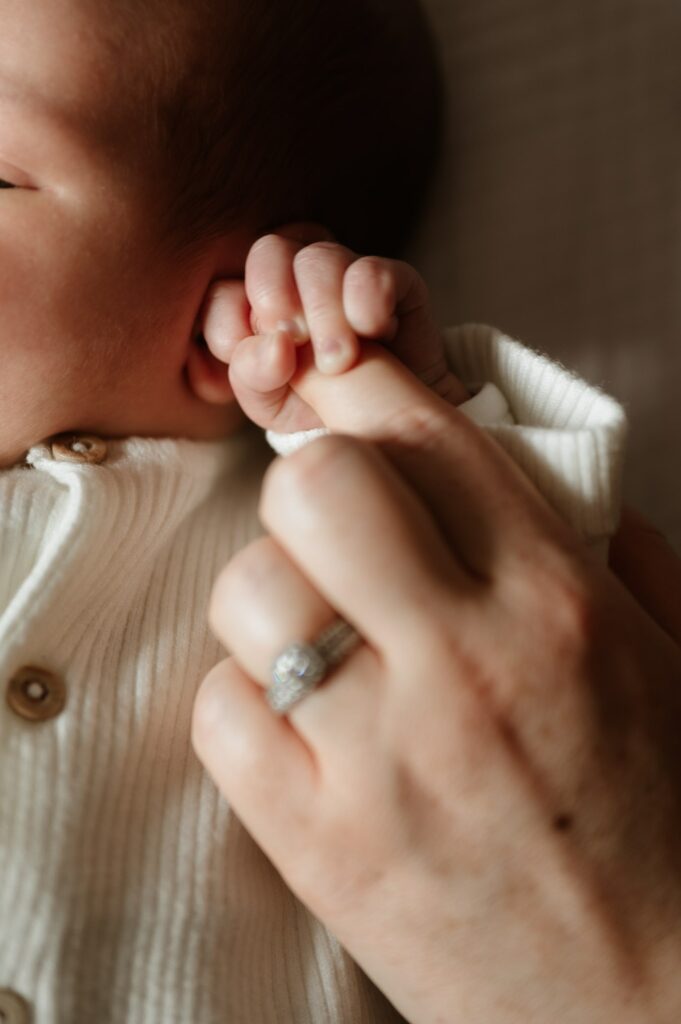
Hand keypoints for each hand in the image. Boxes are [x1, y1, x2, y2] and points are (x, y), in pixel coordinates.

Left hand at [192, 345, 680, 1022]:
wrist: (654, 1004)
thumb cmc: (670, 823)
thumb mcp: (671, 657)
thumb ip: (606, 548)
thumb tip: (529, 465)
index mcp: (557, 601)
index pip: (416, 431)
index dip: (358, 388)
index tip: (338, 396)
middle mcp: (463, 663)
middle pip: (310, 485)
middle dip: (311, 487)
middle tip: (338, 532)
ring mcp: (380, 760)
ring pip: (247, 591)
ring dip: (272, 599)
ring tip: (322, 641)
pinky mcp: (318, 846)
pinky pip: (219, 711)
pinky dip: (245, 702)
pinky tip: (302, 728)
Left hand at [200, 223, 467, 432]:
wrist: (391, 426)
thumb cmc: (323, 409)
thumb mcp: (275, 405)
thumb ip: (253, 378)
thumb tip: (272, 346)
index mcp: (256, 307)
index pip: (223, 292)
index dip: (227, 321)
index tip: (251, 362)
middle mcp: (297, 280)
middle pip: (269, 252)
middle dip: (273, 295)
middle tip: (293, 341)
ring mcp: (345, 275)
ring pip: (319, 258)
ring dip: (323, 311)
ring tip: (338, 361)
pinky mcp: (394, 281)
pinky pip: (372, 270)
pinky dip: (366, 299)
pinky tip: (372, 331)